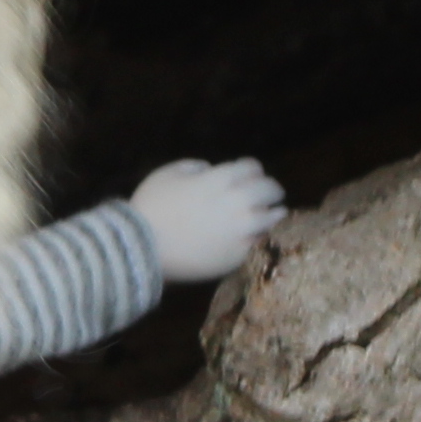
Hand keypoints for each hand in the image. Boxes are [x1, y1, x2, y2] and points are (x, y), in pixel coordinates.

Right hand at [130, 156, 288, 285]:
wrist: (144, 249)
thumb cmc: (152, 208)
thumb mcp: (167, 174)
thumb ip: (193, 166)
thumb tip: (209, 170)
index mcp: (221, 178)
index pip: (252, 168)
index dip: (251, 170)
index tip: (251, 174)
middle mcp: (238, 201)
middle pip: (269, 189)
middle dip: (270, 189)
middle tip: (271, 193)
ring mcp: (242, 230)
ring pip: (272, 217)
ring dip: (274, 213)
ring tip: (277, 213)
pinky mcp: (239, 255)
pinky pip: (259, 242)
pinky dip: (260, 236)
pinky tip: (259, 235)